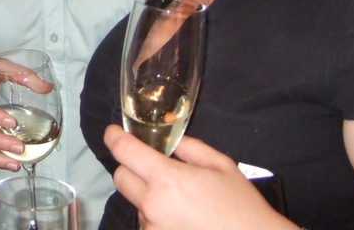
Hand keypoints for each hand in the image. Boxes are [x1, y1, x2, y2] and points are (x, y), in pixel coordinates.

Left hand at [103, 126, 295, 229]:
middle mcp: (153, 205)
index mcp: (166, 178)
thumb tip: (169, 140)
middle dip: (131, 167)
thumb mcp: (220, 164)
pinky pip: (148, 223)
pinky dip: (157, 217)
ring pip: (135, 203)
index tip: (112, 132)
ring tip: (178, 201)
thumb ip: (189, 147)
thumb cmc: (241, 205)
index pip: (124, 152)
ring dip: (147, 196)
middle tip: (152, 167)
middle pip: (121, 178)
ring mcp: (153, 228)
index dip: (114, 137)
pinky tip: (181, 218)